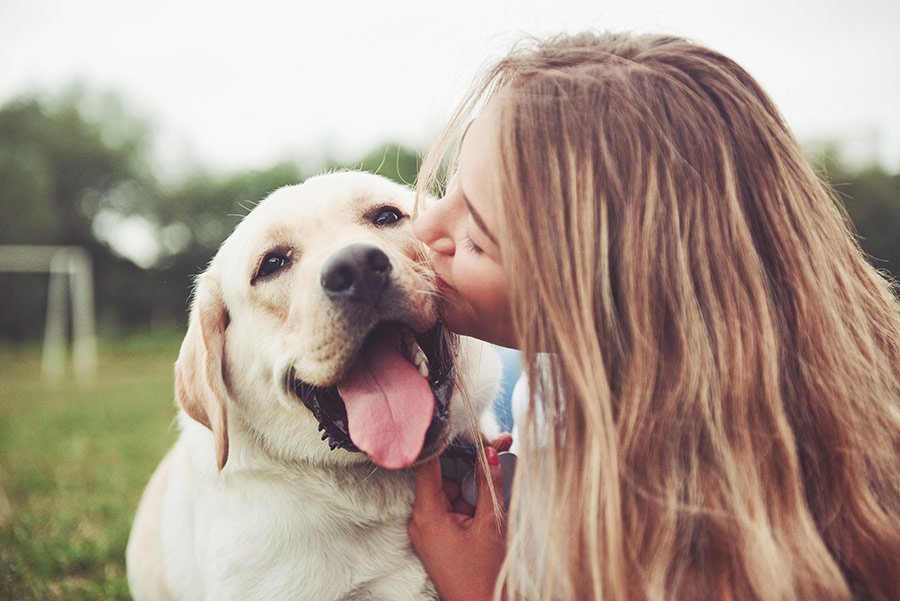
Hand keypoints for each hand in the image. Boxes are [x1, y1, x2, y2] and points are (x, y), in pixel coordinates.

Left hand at [408, 446, 507, 600]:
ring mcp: (430, 530)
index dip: (444, 442)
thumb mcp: (490, 525)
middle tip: (501, 444)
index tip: (459, 422)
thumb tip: (488, 451)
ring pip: (452, 490)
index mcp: (427, 514)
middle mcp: (422, 520)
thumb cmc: (484, 576)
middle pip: (444, 476)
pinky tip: (493, 494)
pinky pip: (454, 508)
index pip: (428, 465)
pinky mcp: (440, 538)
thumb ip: (488, 484)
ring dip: (475, 482)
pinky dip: (472, 500)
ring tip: (503, 471)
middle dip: (471, 462)